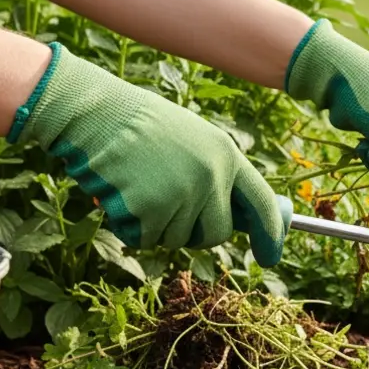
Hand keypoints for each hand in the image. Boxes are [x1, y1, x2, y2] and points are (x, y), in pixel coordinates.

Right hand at [9, 42, 291, 264]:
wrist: (97, 112)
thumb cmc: (143, 127)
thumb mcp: (195, 140)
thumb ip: (218, 175)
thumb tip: (236, 220)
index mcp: (226, 155)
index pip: (262, 203)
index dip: (271, 234)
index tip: (271, 256)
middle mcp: (211, 176)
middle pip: (217, 234)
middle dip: (196, 233)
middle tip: (168, 209)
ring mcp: (182, 194)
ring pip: (178, 240)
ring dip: (157, 226)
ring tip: (140, 188)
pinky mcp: (150, 210)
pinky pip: (146, 240)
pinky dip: (131, 227)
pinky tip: (122, 195)